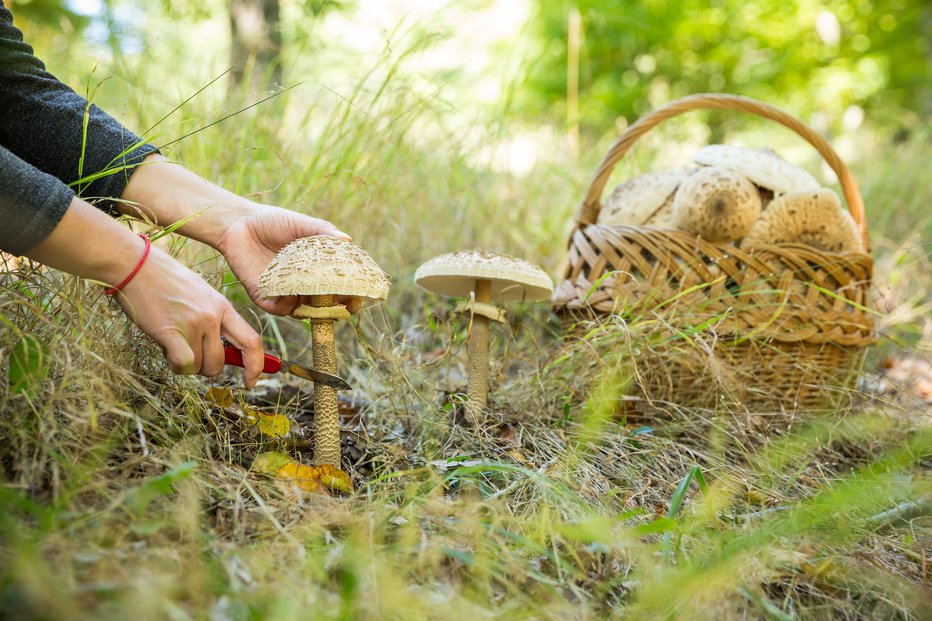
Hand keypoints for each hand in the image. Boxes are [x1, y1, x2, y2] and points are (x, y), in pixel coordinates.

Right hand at [25, 197, 266, 387]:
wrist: (135, 265)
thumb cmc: (164, 280)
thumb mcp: (200, 294)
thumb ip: (213, 320)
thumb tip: (222, 353)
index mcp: (222, 306)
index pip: (251, 341)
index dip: (255, 365)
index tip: (251, 382)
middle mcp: (212, 316)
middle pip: (220, 362)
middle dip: (205, 367)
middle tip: (188, 354)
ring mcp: (193, 323)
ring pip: (198, 366)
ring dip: (185, 363)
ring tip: (170, 340)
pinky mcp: (171, 331)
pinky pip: (184, 364)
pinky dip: (175, 365)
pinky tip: (166, 351)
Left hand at [217, 204, 360, 315]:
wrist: (238, 223)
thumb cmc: (272, 221)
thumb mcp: (301, 224)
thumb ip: (323, 232)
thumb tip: (347, 240)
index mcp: (316, 269)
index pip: (339, 289)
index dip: (351, 296)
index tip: (358, 298)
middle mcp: (302, 285)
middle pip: (324, 306)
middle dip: (335, 308)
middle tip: (342, 303)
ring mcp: (284, 292)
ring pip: (303, 311)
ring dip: (311, 307)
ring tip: (314, 293)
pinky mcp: (264, 296)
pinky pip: (279, 309)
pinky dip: (287, 305)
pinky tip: (289, 292)